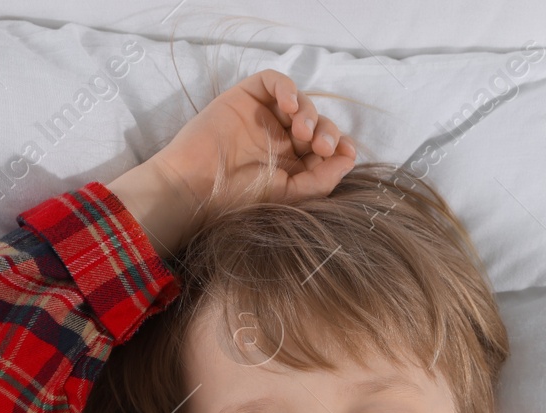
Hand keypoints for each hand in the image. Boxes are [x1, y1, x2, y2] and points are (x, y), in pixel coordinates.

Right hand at [107, 69, 357, 254]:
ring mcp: (264, 118)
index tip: (343, 153)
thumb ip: (323, 179)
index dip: (340, 146)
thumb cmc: (239, 199)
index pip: (327, 148)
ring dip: (309, 113)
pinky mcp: (245, 98)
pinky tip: (289, 104)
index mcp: (294, 166)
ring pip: (300, 103)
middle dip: (327, 132)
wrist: (196, 187)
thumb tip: (350, 156)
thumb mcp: (290, 195)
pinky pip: (273, 81)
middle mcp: (281, 141)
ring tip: (302, 131)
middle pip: (319, 124)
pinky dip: (286, 87)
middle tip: (320, 146)